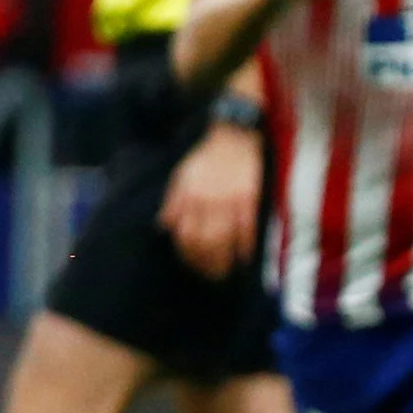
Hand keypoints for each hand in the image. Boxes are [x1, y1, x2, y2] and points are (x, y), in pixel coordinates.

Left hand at [160, 121, 263, 277]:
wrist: (232, 136)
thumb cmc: (204, 158)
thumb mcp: (180, 177)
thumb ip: (172, 202)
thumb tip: (163, 227)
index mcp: (188, 197)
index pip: (184, 234)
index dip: (187, 254)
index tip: (191, 265)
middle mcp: (207, 201)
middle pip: (204, 241)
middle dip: (206, 263)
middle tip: (210, 276)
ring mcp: (229, 201)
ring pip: (224, 239)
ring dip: (224, 260)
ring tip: (225, 272)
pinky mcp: (249, 198)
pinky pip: (247, 228)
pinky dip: (245, 246)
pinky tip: (244, 257)